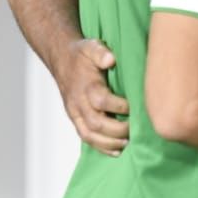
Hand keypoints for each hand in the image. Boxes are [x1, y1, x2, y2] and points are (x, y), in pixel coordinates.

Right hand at [55, 38, 129, 155]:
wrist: (61, 59)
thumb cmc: (81, 54)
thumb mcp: (90, 46)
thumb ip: (100, 52)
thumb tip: (111, 59)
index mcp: (85, 86)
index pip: (102, 101)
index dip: (120, 106)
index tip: (136, 106)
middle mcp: (78, 103)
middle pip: (96, 123)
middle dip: (118, 129)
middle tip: (136, 129)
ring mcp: (75, 113)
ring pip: (90, 135)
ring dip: (109, 143)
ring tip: (128, 143)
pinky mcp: (75, 119)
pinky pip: (86, 137)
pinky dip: (101, 147)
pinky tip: (116, 151)